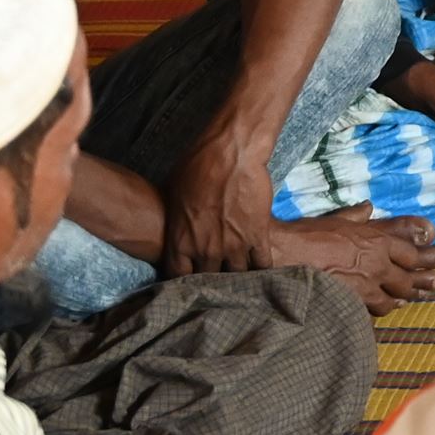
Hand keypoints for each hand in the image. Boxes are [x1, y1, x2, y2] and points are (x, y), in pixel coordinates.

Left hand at [161, 132, 278, 277]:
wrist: (230, 154)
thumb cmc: (196, 167)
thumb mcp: (172, 194)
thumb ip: (175, 220)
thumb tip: (174, 225)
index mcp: (180, 242)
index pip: (177, 277)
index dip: (183, 278)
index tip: (189, 274)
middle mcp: (206, 250)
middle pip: (209, 280)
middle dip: (211, 278)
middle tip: (216, 272)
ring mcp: (234, 245)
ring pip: (237, 276)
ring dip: (238, 275)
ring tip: (240, 273)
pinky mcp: (258, 235)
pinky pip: (263, 263)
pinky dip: (262, 268)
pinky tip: (261, 268)